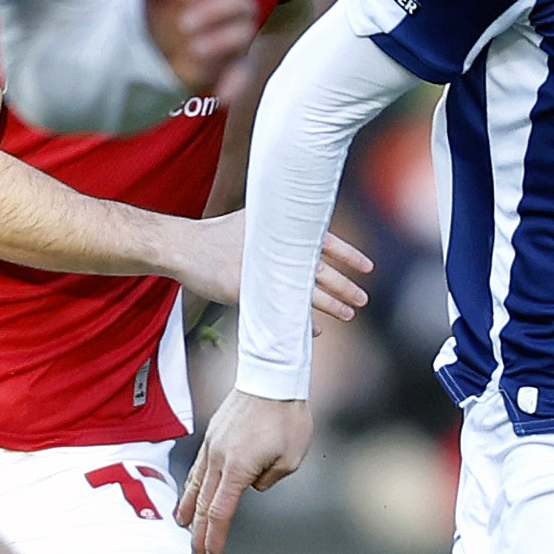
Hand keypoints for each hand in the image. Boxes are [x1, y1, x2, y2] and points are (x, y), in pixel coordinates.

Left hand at [140, 0, 259, 94]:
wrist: (151, 50)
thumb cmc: (155, 9)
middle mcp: (228, 6)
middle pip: (242, 1)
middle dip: (215, 10)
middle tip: (183, 23)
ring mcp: (233, 37)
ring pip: (245, 34)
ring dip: (222, 41)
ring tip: (193, 49)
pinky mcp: (232, 66)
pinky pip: (243, 73)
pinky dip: (235, 83)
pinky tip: (221, 94)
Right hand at [154, 213, 371, 321]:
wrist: (185, 247)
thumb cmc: (218, 236)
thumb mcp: (254, 223)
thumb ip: (280, 233)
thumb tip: (306, 238)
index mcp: (282, 230)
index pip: (326, 240)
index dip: (349, 254)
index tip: (368, 267)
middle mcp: (277, 250)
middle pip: (322, 270)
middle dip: (346, 286)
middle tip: (363, 299)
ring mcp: (263, 271)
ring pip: (308, 291)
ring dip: (331, 305)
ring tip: (349, 314)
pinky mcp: (249, 291)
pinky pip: (282, 310)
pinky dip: (301, 321)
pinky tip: (316, 330)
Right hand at [177, 388, 311, 553]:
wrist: (272, 379)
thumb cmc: (287, 418)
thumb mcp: (291, 458)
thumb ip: (270, 479)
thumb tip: (252, 486)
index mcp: (237, 469)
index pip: (221, 512)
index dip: (215, 537)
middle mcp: (219, 460)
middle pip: (204, 504)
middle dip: (198, 533)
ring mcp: (212, 446)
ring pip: (196, 484)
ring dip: (189, 509)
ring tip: (181, 526)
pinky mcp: (213, 435)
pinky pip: (198, 467)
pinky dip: (191, 484)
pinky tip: (190, 491)